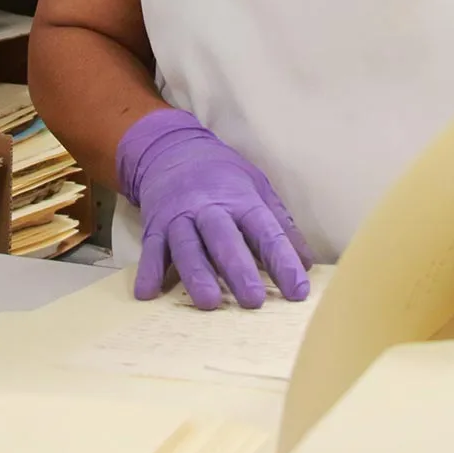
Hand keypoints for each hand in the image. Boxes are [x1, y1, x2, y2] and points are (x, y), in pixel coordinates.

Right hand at [116, 108, 312, 309]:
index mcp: (241, 199)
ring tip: (209, 302)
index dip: (284, 261)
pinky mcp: (154, 226)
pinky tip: (148, 293)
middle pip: (224, 239)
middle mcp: (209, 208)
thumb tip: (306, 262)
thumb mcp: (258, 188)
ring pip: (188, 246)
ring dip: (197, 274)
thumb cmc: (222, 175)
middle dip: (238, 269)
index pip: (266, 231)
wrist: (172, 150)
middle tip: (253, 300)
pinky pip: (151, 250)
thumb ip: (281, 224)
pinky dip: (148, 271)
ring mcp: (179, 217)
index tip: (298, 291)